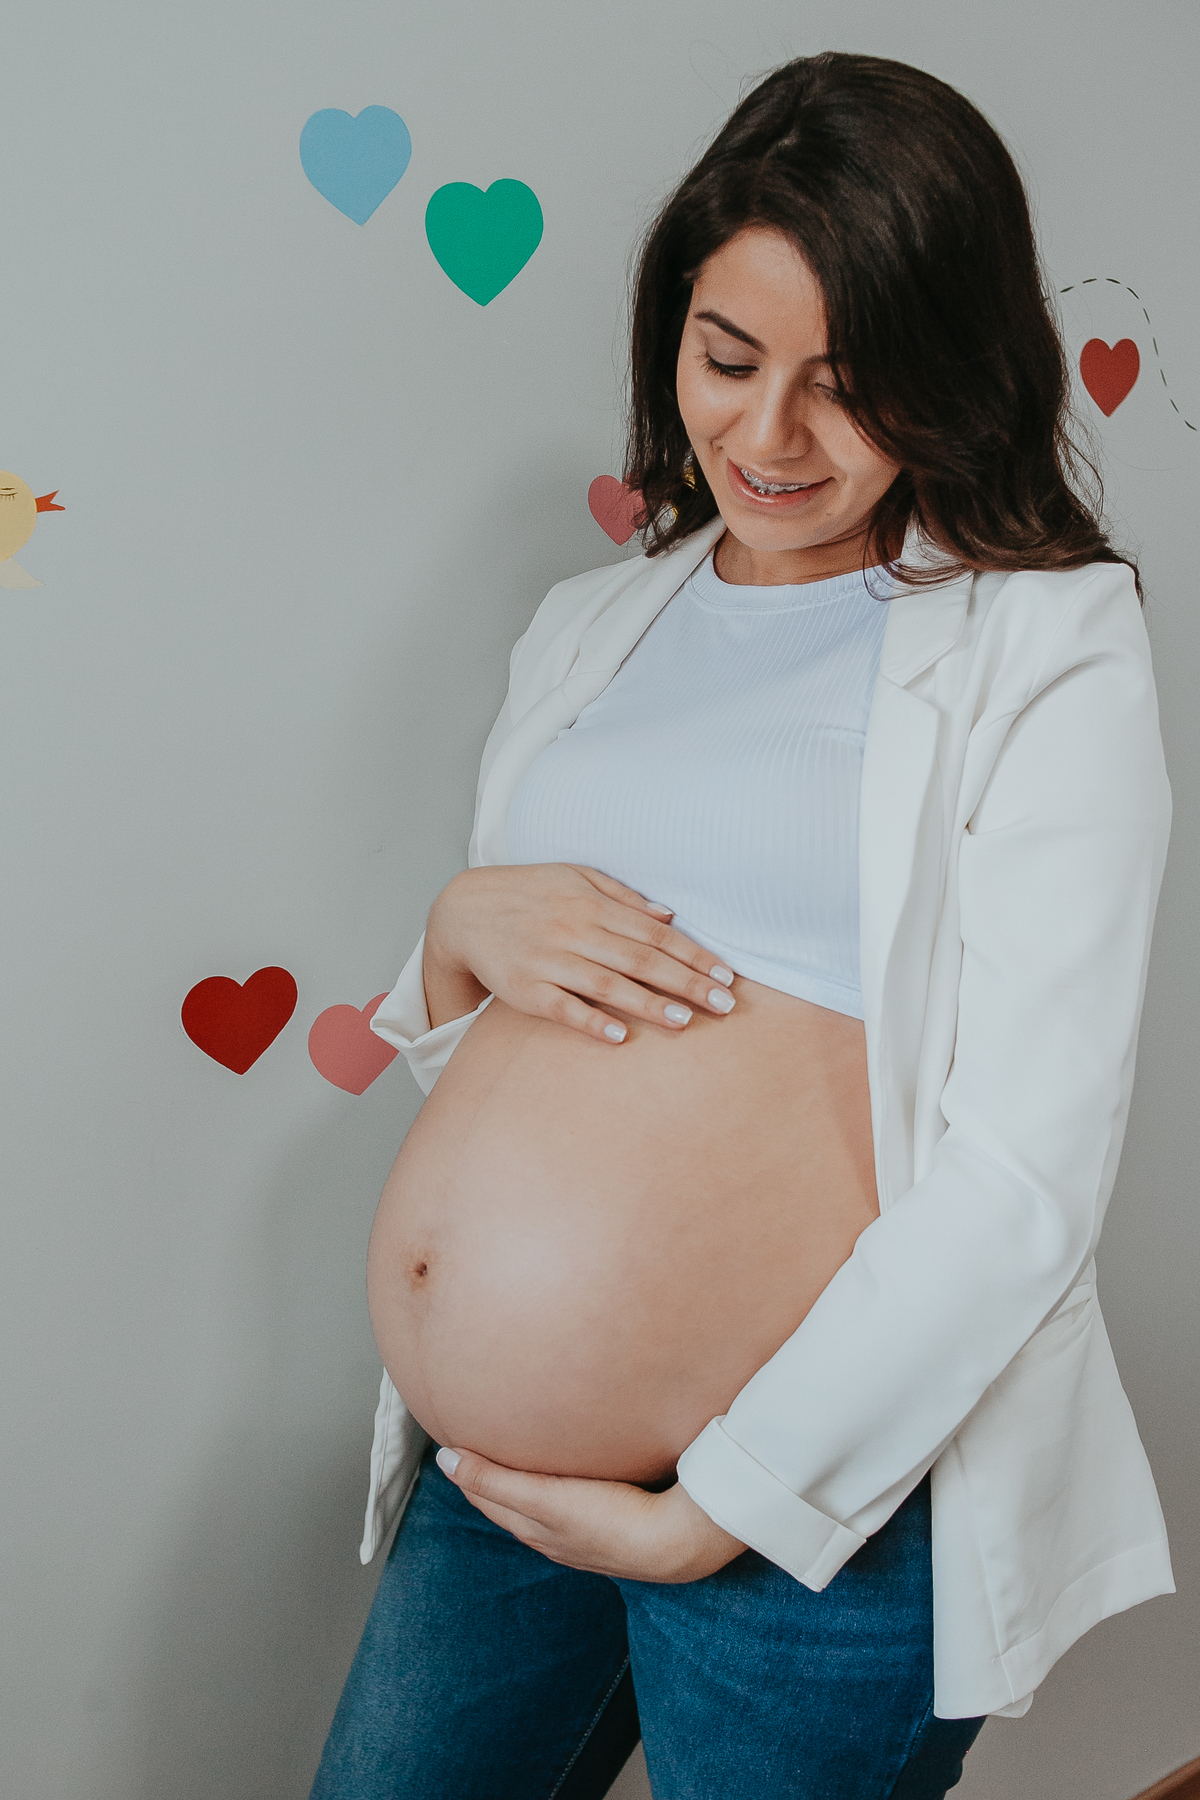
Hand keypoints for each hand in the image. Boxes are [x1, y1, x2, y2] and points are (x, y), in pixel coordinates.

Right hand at [423, 863, 737, 1041]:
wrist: (463, 911)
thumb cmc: (528, 894)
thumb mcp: (575, 877)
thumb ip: (623, 897)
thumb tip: (669, 916)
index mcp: (593, 904)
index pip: (655, 935)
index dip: (694, 956)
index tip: (725, 976)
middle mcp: (575, 930)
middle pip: (640, 960)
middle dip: (686, 983)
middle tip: (724, 1005)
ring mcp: (549, 960)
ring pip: (607, 985)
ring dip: (648, 1003)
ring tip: (684, 1021)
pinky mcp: (524, 988)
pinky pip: (562, 1007)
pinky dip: (590, 1021)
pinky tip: (619, 1036)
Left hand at [434, 1446, 746, 1582]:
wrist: (676, 1543)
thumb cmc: (610, 1519)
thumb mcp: (544, 1498)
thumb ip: (493, 1480)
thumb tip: (443, 1459)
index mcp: (533, 1528)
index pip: (486, 1497)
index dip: (468, 1470)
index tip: (454, 1439)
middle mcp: (552, 1537)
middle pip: (510, 1502)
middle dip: (490, 1476)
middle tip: (479, 1438)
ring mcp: (583, 1535)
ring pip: (540, 1504)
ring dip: (523, 1481)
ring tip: (518, 1450)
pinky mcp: (612, 1525)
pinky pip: (570, 1503)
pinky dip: (555, 1486)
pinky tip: (570, 1472)